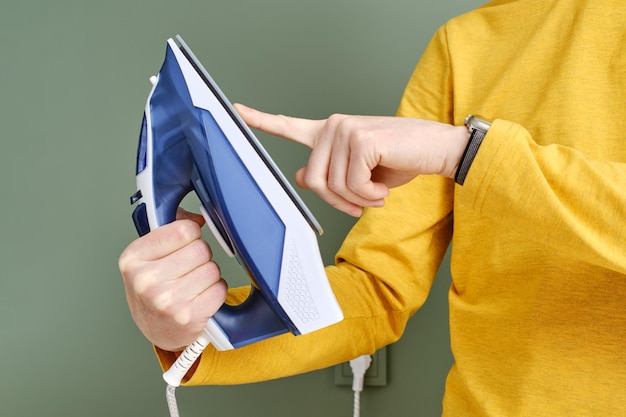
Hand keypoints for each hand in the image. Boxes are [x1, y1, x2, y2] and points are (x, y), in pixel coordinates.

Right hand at [118, 209, 226, 350]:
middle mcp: (145, 280)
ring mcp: (166, 301)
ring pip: (212, 269)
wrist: (157, 330)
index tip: (184, 245)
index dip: (191, 235)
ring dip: (209, 276)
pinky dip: (216, 292)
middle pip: (201, 249)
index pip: (183, 229)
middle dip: (200, 257)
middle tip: (188, 270)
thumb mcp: (148, 257)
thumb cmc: (155, 289)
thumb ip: (170, 229)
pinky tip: (200, 298)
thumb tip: (198, 217)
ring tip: (193, 286)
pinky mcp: (187, 317)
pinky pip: (220, 289)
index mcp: (133, 258)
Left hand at [234, 104, 468, 216]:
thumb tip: (300, 174)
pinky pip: (352, 185)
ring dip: (359, 199)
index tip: (236, 112)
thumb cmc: (400, 161)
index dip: (261, 121)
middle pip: (312, 181)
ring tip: (377, 190)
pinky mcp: (359, 138)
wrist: (437, 150)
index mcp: (329, 133)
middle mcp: (332, 126)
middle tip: (363, 200)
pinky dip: (370, 194)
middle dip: (338, 201)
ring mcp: (344, 129)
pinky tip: (384, 184)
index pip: (289, 126)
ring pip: (332, 186)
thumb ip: (329, 173)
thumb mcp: (359, 173)